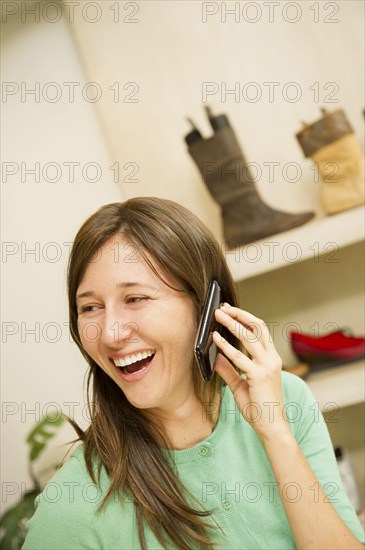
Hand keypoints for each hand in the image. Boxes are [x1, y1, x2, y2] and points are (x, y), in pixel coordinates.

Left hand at [213, 303, 289, 440]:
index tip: (230, 311)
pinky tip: (215, 338)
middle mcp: (271, 359)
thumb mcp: (240, 385)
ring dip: (232, 323)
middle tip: (222, 307)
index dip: (245, 318)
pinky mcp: (259, 376)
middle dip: (240, 314)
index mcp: (271, 359)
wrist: (271, 426)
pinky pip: (239, 357)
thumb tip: (215, 356)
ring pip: (250, 337)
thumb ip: (229, 370)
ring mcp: (267, 366)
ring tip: (218, 315)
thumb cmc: (259, 407)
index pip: (260, 331)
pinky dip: (226, 345)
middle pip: (257, 327)